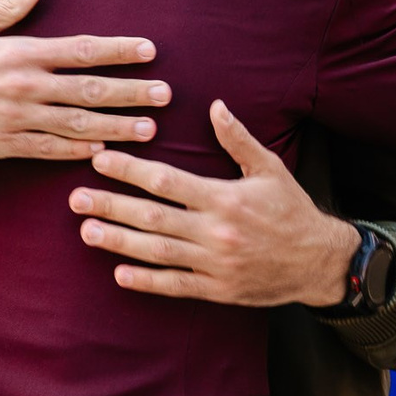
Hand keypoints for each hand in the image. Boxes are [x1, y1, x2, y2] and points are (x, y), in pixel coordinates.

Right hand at [0, 0, 171, 173]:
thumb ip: (7, 9)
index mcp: (18, 53)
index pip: (81, 50)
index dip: (119, 51)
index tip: (149, 51)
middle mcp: (22, 87)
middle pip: (89, 89)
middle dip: (131, 92)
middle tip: (165, 95)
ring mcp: (14, 120)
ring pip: (78, 124)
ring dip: (117, 127)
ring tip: (149, 130)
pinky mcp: (2, 146)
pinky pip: (50, 150)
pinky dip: (79, 151)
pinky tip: (104, 152)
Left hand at [74, 101, 360, 306]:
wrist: (319, 262)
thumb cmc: (291, 211)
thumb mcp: (271, 168)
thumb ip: (238, 139)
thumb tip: (214, 106)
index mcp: (225, 198)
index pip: (166, 181)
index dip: (130, 170)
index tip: (100, 160)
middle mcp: (216, 232)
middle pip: (152, 216)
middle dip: (111, 205)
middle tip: (76, 198)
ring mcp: (215, 264)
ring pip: (158, 252)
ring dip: (119, 242)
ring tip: (87, 231)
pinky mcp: (218, 290)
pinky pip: (176, 286)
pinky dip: (147, 281)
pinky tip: (119, 274)